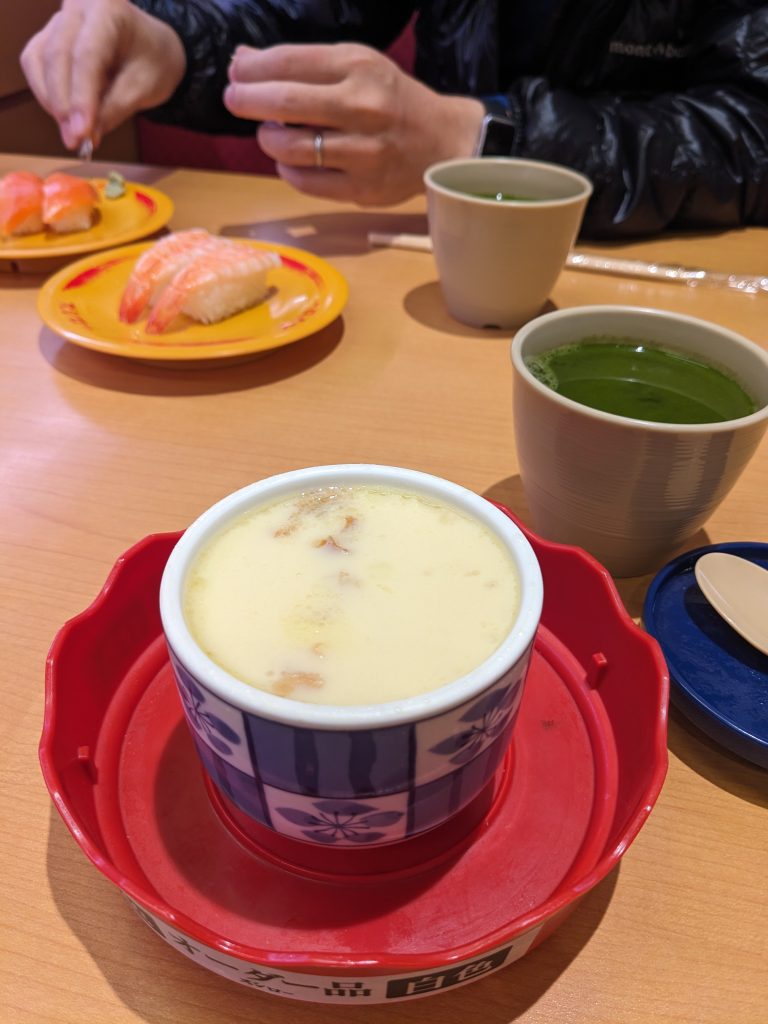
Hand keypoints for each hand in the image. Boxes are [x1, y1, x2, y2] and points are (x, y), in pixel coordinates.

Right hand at [20, 0, 185, 150]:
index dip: (81, 97)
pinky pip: (36, 65)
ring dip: (52, 102)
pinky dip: (47, 95)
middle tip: (75, 140)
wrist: (152, 47)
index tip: (82, 132)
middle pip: (57, 56)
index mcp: (109, 10)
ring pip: (39, 60)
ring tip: (73, 133)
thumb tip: (88, 135)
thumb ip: (116, 109)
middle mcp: (78, 8)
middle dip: (64, 104)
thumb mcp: (146, 87)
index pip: (87, 55)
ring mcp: (59, 21)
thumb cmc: (152, 61)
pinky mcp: (48, 38)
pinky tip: (65, 116)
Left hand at [225, 43, 484, 205]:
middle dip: (248, 100)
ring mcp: (364, 153)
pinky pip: (305, 182)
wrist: (441, 142)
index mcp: (360, 69)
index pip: (290, 63)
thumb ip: (302, 64)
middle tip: (234, 100)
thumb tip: (243, 61)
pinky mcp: (362, 189)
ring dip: (268, 139)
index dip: (253, 69)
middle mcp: (363, 109)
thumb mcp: (356, 66)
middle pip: (286, 103)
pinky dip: (287, 170)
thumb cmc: (390, 100)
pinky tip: (290, 160)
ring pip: (291, 148)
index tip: (236, 74)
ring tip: (269, 133)